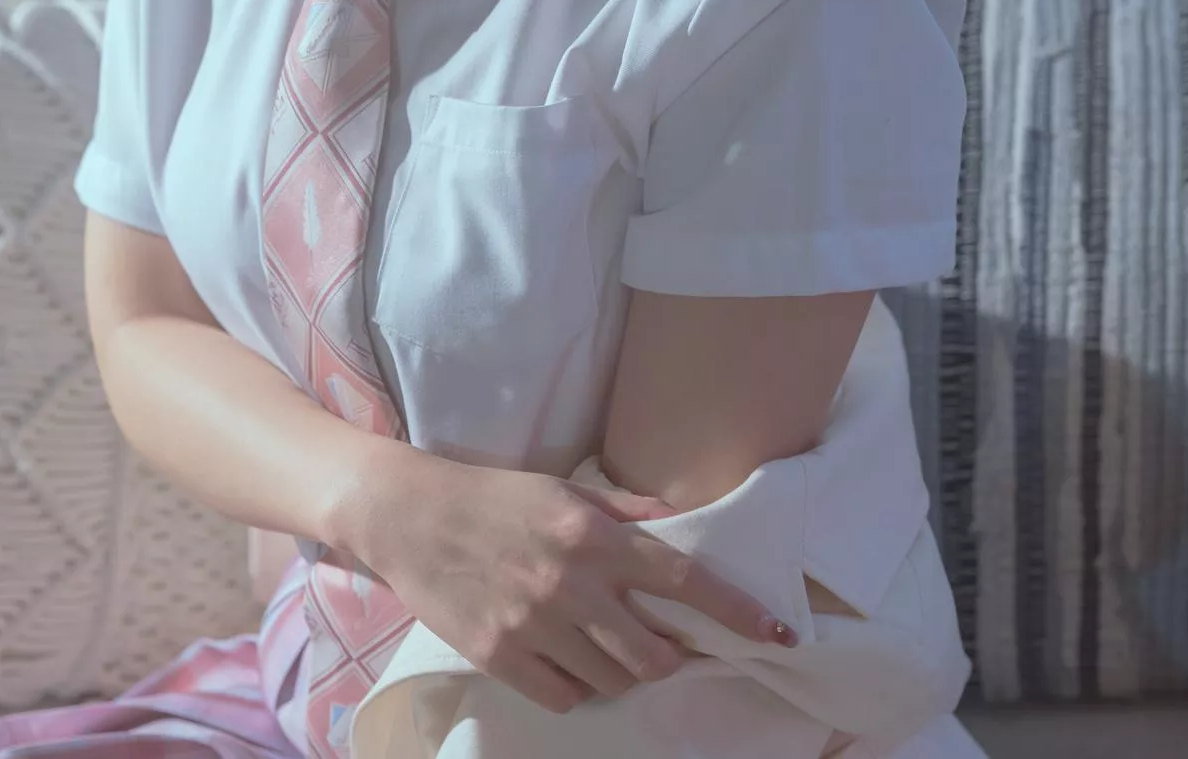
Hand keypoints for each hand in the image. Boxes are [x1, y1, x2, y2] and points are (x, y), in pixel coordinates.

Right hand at [354, 453, 794, 713]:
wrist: (410, 516)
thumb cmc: (494, 497)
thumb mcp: (565, 491)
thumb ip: (627, 512)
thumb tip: (681, 524)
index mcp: (597, 537)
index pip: (685, 580)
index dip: (737, 611)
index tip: (777, 633)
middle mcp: (574, 584)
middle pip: (653, 654)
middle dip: (669, 658)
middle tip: (662, 647)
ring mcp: (535, 625)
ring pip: (612, 681)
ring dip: (621, 673)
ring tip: (604, 649)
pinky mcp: (499, 655)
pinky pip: (563, 696)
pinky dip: (574, 687)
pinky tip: (563, 661)